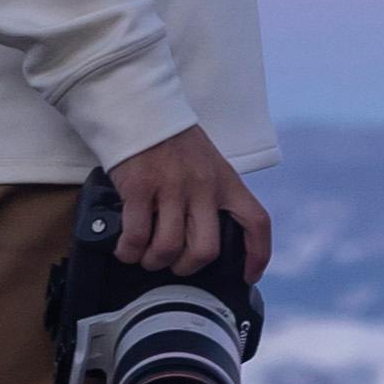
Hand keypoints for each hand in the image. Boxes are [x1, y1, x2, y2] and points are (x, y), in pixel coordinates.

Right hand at [108, 126, 273, 282]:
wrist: (142, 108)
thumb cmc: (174, 141)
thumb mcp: (208, 163)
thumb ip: (212, 195)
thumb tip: (203, 233)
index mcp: (226, 181)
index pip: (256, 222)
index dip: (257, 255)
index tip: (249, 275)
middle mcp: (203, 187)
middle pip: (206, 249)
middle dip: (187, 266)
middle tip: (174, 263)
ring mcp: (171, 187)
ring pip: (169, 248)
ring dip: (154, 260)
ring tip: (146, 256)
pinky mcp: (140, 188)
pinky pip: (137, 236)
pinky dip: (129, 251)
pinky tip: (126, 249)